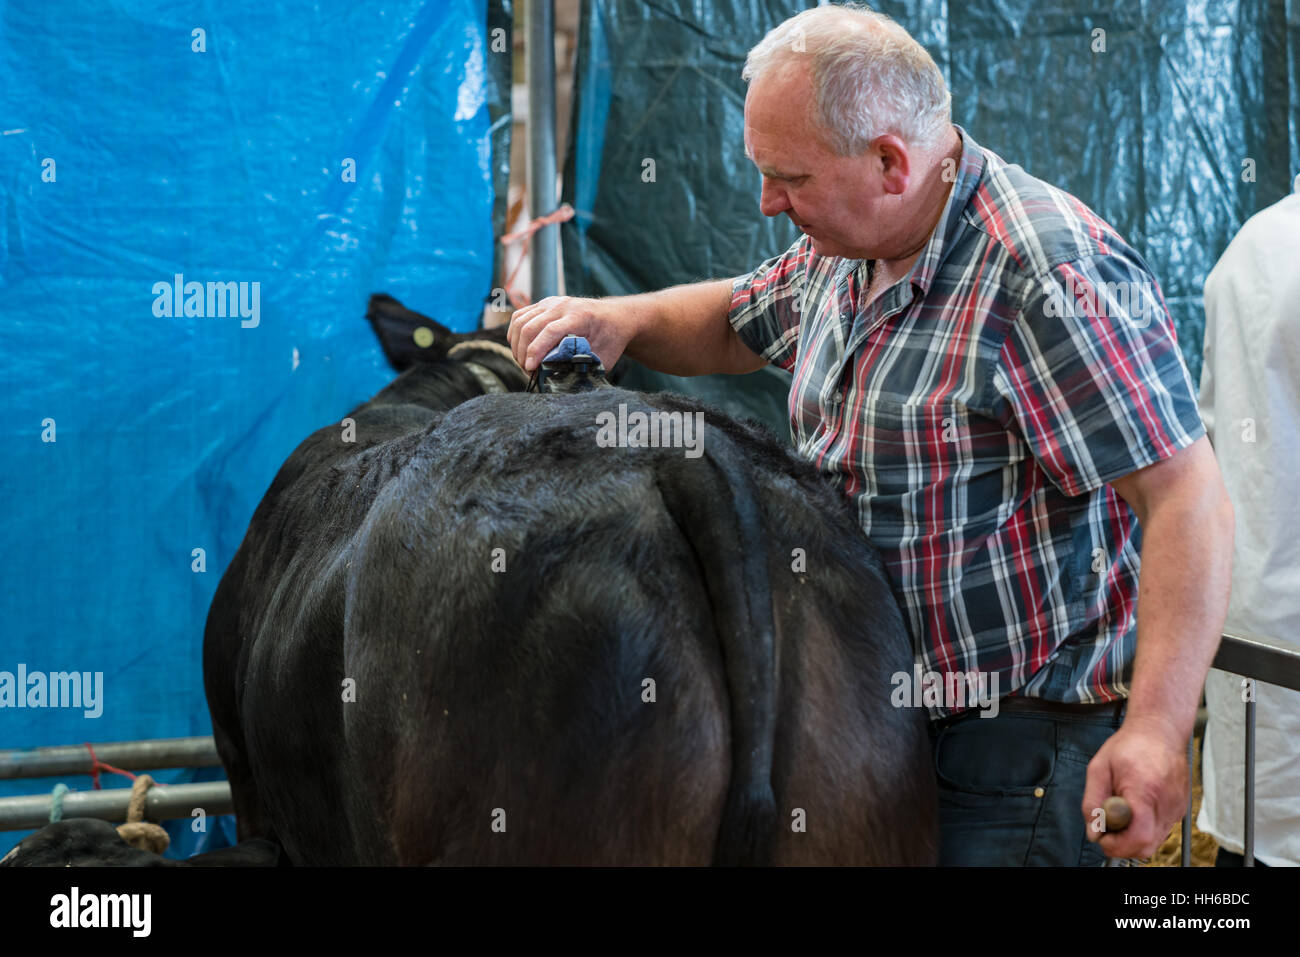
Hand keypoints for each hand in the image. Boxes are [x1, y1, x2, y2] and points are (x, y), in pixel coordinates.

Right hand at [507, 296, 631, 371]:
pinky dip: (514, 334)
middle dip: (523, 352)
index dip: (536, 351)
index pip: (549, 332)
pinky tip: (519, 349)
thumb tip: (562, 383)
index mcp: (579, 317)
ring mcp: (551, 302)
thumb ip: (584, 368)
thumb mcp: (603, 357)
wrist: (615, 317)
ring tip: (523, 362)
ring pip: (520, 321)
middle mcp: (562, 306)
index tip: (530, 369)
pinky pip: (520, 317)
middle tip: (528, 371)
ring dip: (516, 344)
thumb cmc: (610, 339)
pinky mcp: (543, 304)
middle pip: (530, 327)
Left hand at [1081, 717, 1188, 858]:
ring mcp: (1176, 808)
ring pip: (1154, 842)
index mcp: (1144, 791)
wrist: (1160, 731)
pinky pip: (1161, 830)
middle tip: (1108, 829)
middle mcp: (1166, 804)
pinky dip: (1145, 828)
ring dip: (1133, 837)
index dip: (1116, 844)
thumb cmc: (1129, 745)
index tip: (1102, 836)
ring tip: (1121, 813)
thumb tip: (1094, 832)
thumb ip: (1092, 802)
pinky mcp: (1180, 810)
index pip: (1138, 836)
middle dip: (1122, 846)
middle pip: (1146, 846)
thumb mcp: (1098, 768)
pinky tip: (1136, 808)